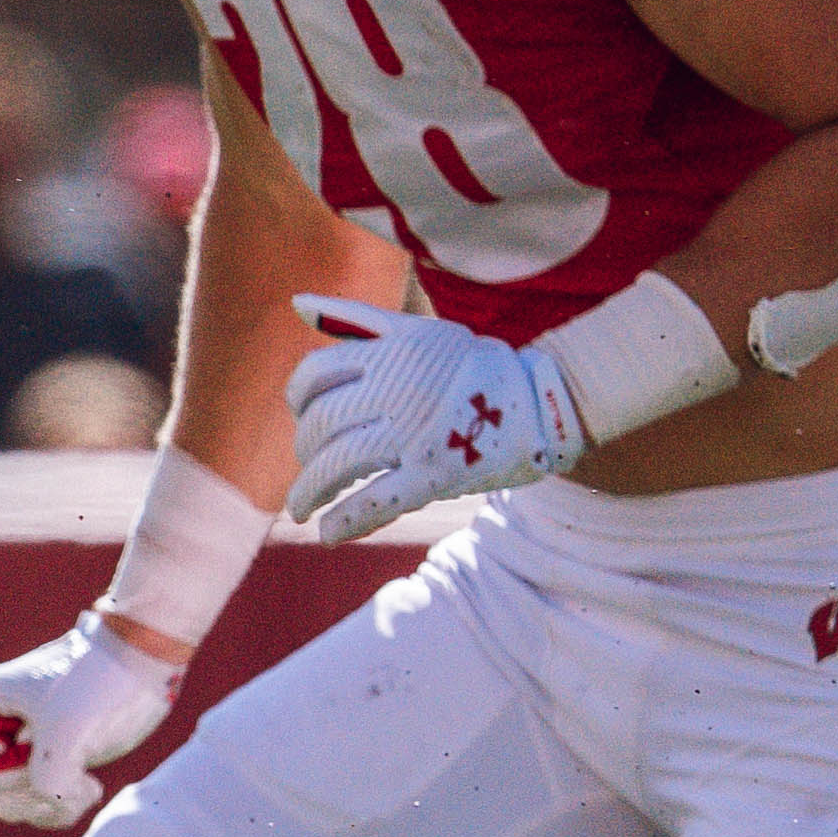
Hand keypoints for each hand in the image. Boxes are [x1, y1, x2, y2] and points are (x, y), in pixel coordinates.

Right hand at [0, 615, 186, 829]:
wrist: (140, 657)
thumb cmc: (100, 681)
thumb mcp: (67, 729)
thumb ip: (47, 780)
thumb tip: (51, 805)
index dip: (25, 779)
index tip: (61, 754)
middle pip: (1, 794)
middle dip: (39, 798)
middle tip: (78, 781)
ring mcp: (26, 740)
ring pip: (22, 802)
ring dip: (54, 807)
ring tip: (88, 787)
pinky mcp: (53, 753)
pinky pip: (43, 799)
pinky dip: (66, 804)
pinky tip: (90, 786)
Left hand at [282, 293, 585, 545]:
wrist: (541, 400)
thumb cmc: (470, 364)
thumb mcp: (415, 329)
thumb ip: (354, 318)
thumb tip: (296, 303)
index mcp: (389, 354)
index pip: (315, 374)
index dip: (297, 397)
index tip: (301, 413)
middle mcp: (397, 392)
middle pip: (322, 423)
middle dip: (304, 449)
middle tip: (307, 463)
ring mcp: (415, 435)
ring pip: (340, 463)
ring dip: (309, 491)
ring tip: (298, 509)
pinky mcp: (436, 475)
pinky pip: (378, 500)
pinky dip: (346, 520)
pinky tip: (325, 534)